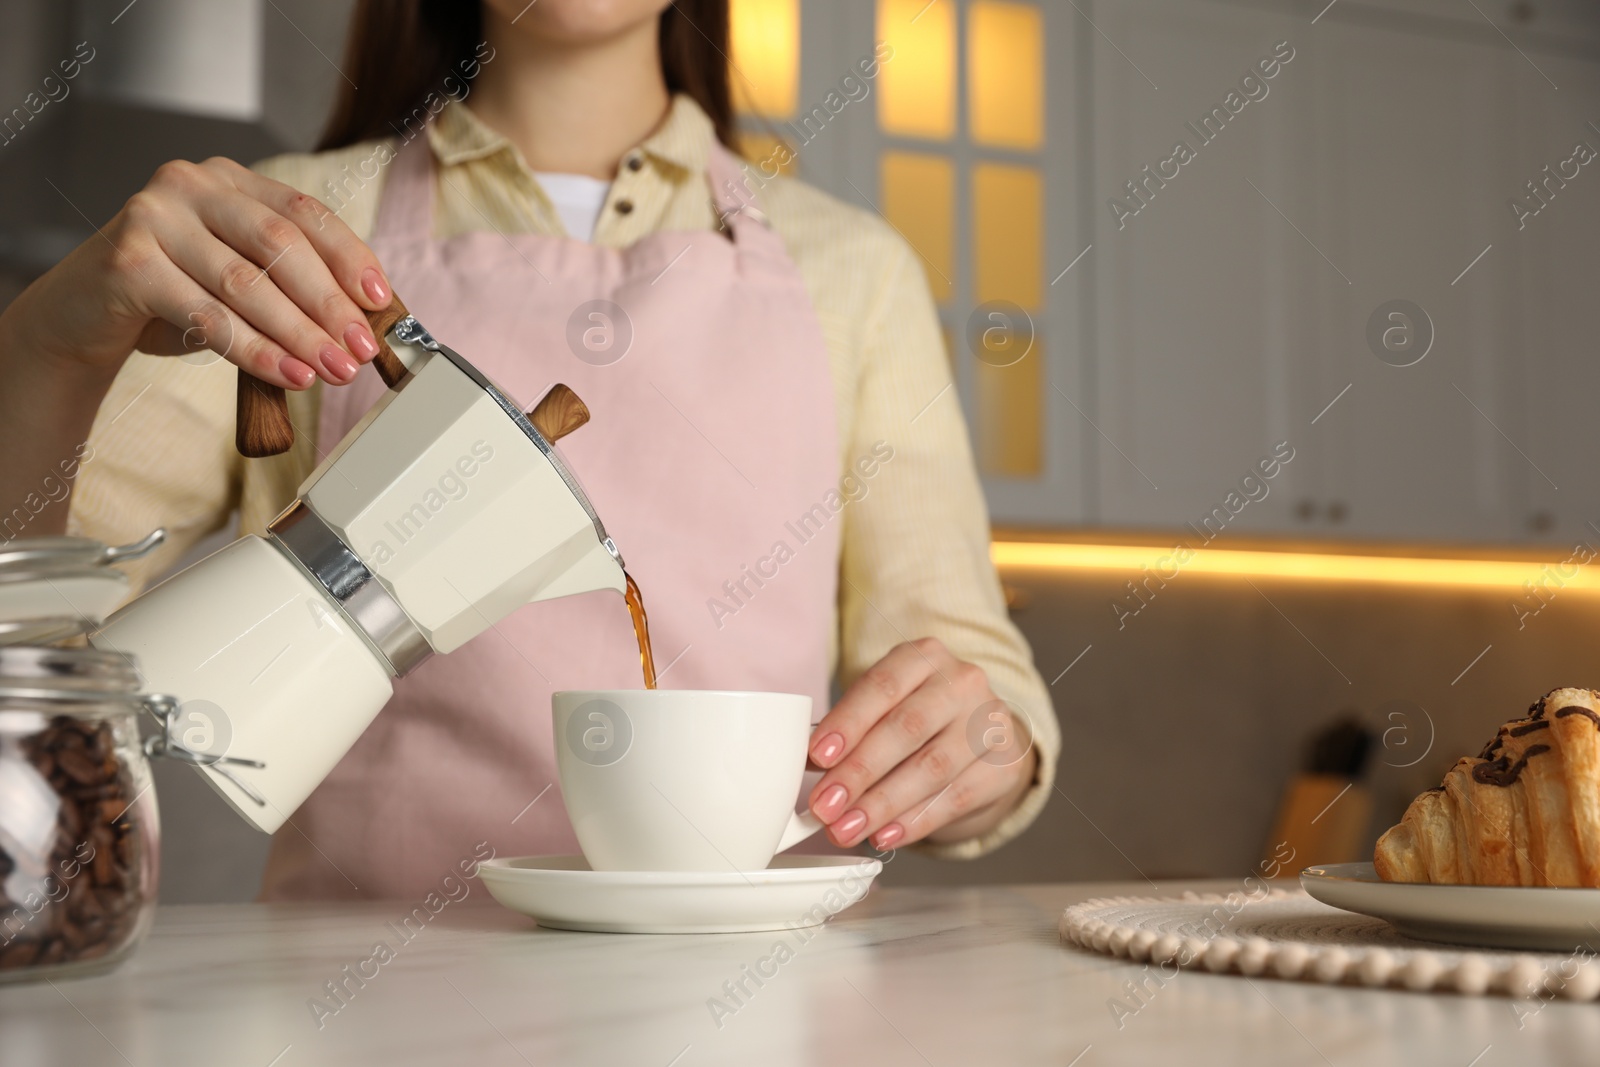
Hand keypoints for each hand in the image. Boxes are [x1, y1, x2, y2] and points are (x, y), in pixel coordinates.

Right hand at [8, 156, 390, 388]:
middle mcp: (192, 186)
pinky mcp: (128, 262)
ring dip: (299, 335)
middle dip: (330, 304)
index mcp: (230, 180)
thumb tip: (360, 322)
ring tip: (332, 370)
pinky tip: (287, 374)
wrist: (83, 313)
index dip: (349, 258)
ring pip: (246, 283)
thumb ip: (287, 283)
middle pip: (281, 245)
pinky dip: (254, 350)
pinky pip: (207, 314)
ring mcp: (155, 217)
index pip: (305, 213)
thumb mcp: (237, 278)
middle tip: (360, 350)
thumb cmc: (172, 294)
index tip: (379, 302)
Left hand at [807, 638, 1037, 850]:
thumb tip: (810, 766)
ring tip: (848, 828)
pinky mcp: (1004, 765)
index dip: (848, 722)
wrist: (979, 736)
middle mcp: (963, 682)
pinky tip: (887, 834)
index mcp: (924, 656)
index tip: (816, 757)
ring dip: (882, 804)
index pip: (883, 686)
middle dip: (860, 771)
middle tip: (825, 805)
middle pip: (907, 728)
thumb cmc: (919, 718)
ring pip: (932, 767)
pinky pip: (957, 797)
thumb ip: (851, 730)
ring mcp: (990, 723)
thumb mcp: (885, 707)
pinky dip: (917, 820)